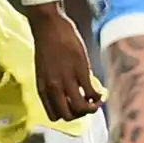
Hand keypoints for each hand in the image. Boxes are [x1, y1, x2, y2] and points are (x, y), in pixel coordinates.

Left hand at [26, 4, 101, 120]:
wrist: (48, 26)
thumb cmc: (46, 44)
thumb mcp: (44, 70)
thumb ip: (54, 84)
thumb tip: (69, 93)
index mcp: (43, 88)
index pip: (54, 115)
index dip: (67, 115)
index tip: (74, 109)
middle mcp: (53, 88)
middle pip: (68, 116)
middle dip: (80, 115)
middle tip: (87, 106)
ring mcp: (67, 80)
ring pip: (80, 108)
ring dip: (91, 109)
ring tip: (96, 101)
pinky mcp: (80, 72)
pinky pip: (91, 93)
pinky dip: (98, 97)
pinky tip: (101, 92)